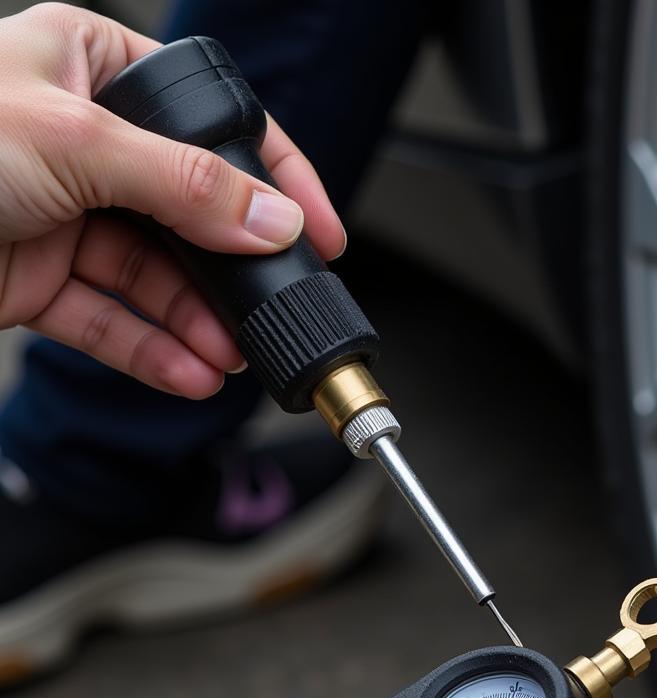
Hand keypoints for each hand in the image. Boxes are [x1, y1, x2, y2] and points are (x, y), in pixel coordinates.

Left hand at [0, 3, 346, 397]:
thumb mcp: (73, 140)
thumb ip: (187, 185)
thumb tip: (275, 220)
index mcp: (91, 71)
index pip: (212, 126)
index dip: (276, 180)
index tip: (321, 231)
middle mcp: (85, 144)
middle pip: (188, 216)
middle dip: (229, 275)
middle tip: (272, 311)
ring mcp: (65, 216)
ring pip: (154, 278)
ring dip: (195, 323)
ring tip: (230, 356)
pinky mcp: (41, 279)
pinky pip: (112, 319)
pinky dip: (151, 350)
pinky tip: (189, 372)